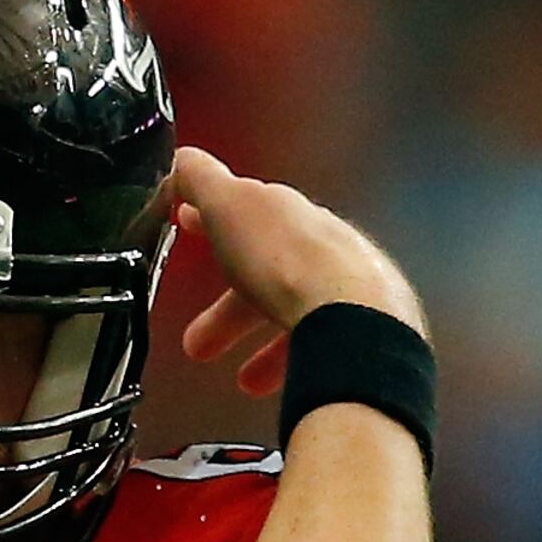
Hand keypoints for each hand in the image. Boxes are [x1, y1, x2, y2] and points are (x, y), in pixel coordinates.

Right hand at [171, 145, 426, 396]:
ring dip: (262, 343)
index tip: (189, 228)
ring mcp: (347, 288)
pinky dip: (294, 363)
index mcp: (288, 213)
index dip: (213, 221)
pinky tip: (279, 383)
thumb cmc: (287, 261)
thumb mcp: (227, 207)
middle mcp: (323, 245)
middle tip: (198, 341)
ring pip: (297, 314)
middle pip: (268, 274)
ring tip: (243, 378)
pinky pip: (320, 345)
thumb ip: (200, 180)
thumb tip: (179, 159)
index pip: (246, 211)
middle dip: (230, 308)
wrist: (352, 318)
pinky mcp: (362, 330)